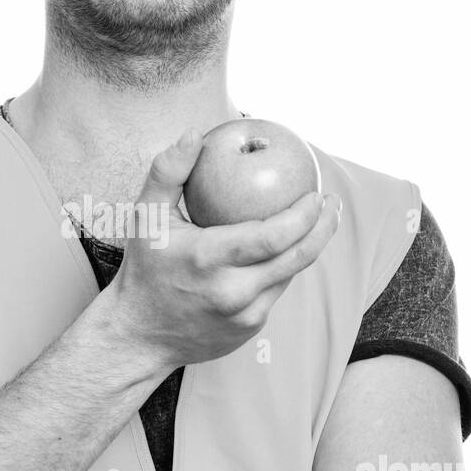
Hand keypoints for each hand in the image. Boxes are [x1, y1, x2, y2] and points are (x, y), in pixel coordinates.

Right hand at [107, 128, 341, 370]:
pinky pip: (275, 292)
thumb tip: (196, 135)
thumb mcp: (144, 216)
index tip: (316, 193)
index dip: (305, 215)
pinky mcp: (249, 330)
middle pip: (297, 258)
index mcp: (210, 259)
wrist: (138, 336)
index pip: (274, 236)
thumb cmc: (143, 268)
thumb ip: (168, 171)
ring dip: (305, 248)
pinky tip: (284, 250)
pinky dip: (281, 269)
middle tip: (332, 204)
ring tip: (315, 222)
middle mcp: (232, 292)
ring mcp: (244, 316)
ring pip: (289, 275)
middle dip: (324, 228)